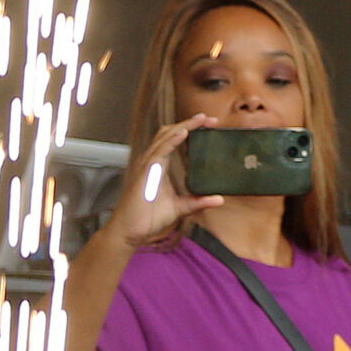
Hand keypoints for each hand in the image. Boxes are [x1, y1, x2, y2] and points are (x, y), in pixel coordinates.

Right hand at [110, 114, 224, 246]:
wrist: (131, 231)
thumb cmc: (148, 218)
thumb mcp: (180, 208)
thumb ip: (198, 201)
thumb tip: (219, 199)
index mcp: (160, 165)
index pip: (174, 139)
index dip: (189, 128)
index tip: (208, 123)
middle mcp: (153, 161)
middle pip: (170, 132)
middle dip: (189, 123)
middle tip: (209, 119)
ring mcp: (147, 165)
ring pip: (164, 137)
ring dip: (184, 126)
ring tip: (200, 120)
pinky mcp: (145, 172)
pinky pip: (159, 151)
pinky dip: (171, 141)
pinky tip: (183, 134)